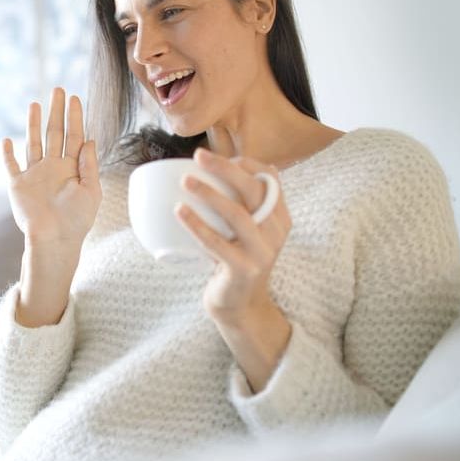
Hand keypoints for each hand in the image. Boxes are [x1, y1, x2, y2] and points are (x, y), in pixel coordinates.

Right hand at [2, 87, 101, 248]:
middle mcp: (53, 167)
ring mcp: (34, 175)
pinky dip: (8, 153)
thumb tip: (89, 140)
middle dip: (56, 112)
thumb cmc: (77, 221)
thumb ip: (89, 166)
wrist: (55, 240)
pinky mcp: (18, 185)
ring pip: (34, 142)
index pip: (74, 137)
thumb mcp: (91, 192)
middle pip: (55, 133)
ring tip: (35, 104)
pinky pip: (11, 165)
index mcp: (72, 168)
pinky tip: (6, 140)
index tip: (75, 99)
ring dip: (33, 124)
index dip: (75, 118)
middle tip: (58, 90)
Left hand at [175, 148, 291, 322]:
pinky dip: (197, 224)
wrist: (239, 305)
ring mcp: (261, 252)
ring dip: (209, 193)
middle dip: (226, 169)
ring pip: (237, 214)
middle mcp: (276, 232)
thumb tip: (223, 166)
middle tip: (198, 156)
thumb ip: (241, 204)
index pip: (270, 179)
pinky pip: (217, 243)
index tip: (217, 155)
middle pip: (255, 190)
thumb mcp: (246, 230)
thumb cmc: (235, 259)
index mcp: (279, 218)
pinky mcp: (243, 269)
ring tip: (185, 181)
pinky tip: (180, 211)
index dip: (246, 163)